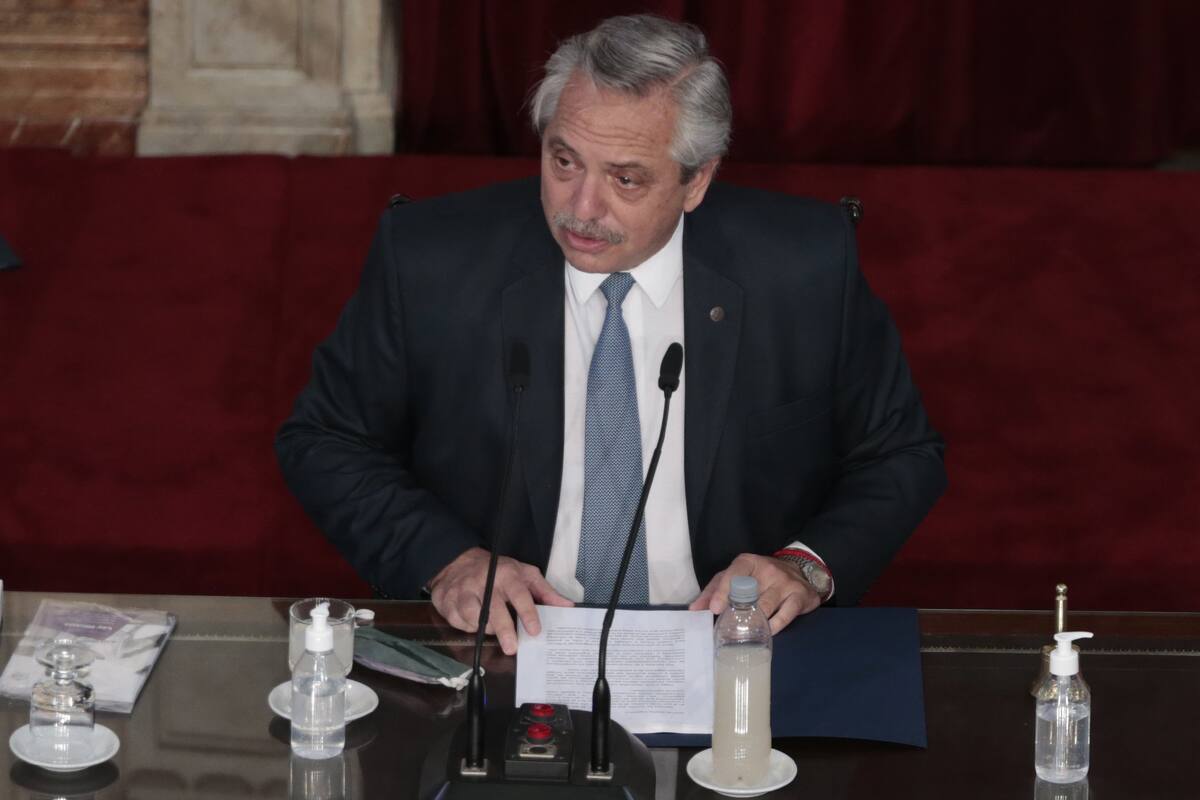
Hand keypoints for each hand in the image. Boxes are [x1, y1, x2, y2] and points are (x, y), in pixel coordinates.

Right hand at [428, 547, 573, 654]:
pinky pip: (458, 622)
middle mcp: (484, 581)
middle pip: (494, 609)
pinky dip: (468, 626)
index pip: (519, 594)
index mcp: (506, 574)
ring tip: (493, 629)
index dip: (528, 613)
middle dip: (504, 630)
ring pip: (474, 617)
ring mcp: (463, 591)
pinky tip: (474, 621)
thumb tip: (566, 607)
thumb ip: (545, 592)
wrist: (457, 562)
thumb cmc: (497, 571)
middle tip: (512, 648)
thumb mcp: (524, 574)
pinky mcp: (447, 601)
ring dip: (485, 628)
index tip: (535, 630)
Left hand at [688, 553, 820, 633]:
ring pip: (766, 606)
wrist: (799, 571)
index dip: (723, 591)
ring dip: (754, 623)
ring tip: (745, 635)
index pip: (735, 573)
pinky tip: (767, 633)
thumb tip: (694, 610)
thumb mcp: (735, 577)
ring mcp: (785, 582)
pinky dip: (774, 627)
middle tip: (728, 629)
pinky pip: (785, 615)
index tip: (714, 609)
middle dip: (737, 613)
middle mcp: (768, 570)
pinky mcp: (800, 596)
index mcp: (749, 562)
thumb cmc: (760, 577)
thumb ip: (714, 590)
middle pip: (749, 593)